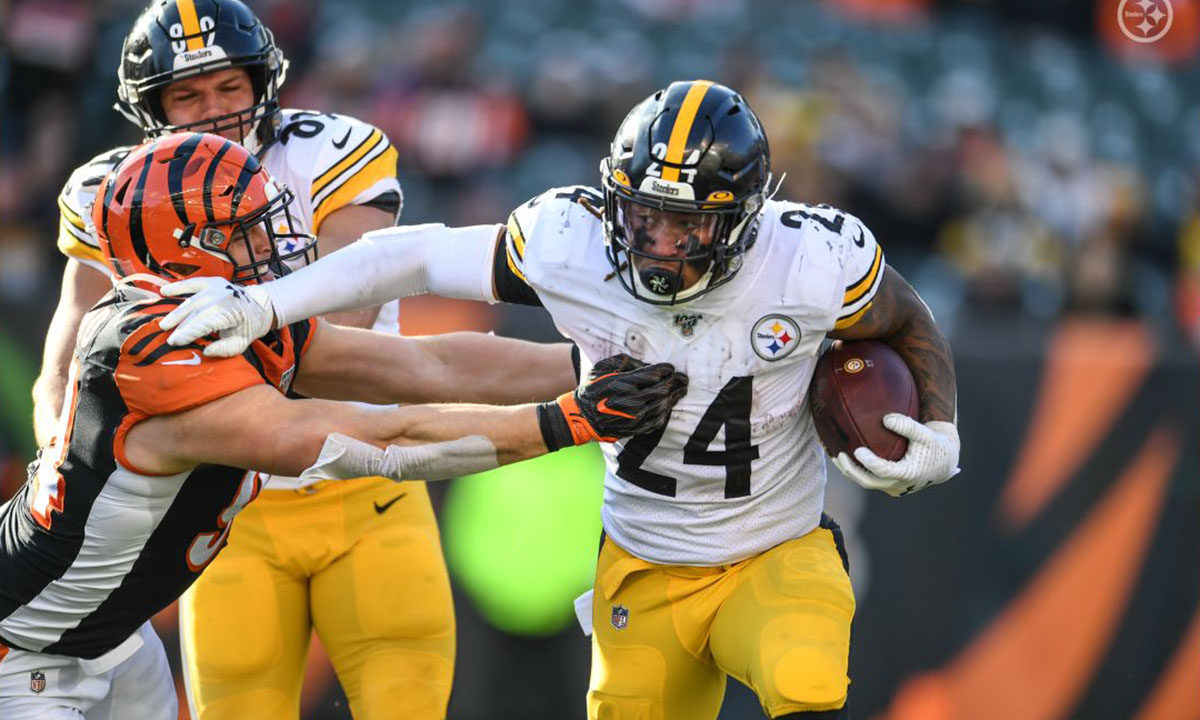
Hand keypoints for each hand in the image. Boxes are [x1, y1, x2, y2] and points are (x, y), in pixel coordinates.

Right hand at [159, 277, 275, 356]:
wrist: (258, 306)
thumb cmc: (248, 327)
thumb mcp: (241, 342)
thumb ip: (225, 349)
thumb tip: (206, 351)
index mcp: (233, 310)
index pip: (206, 322)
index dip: (189, 332)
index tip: (175, 342)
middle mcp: (224, 295)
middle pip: (196, 312)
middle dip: (181, 326)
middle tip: (168, 339)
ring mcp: (218, 286)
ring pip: (192, 301)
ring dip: (176, 313)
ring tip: (164, 325)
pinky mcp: (212, 281)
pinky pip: (192, 283)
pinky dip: (178, 287)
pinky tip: (164, 292)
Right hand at [538, 354, 687, 448]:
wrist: (581, 416)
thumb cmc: (593, 388)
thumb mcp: (603, 367)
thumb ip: (625, 362)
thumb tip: (645, 364)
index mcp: (623, 383)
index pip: (653, 374)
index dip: (666, 370)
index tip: (671, 368)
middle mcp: (631, 400)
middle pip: (662, 389)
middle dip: (675, 382)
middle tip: (683, 378)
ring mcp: (634, 417)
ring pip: (663, 405)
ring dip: (675, 396)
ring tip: (682, 390)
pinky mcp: (635, 429)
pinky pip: (656, 421)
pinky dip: (666, 412)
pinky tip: (669, 406)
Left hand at [832, 415, 959, 496]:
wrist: (944, 462)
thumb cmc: (934, 445)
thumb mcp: (926, 433)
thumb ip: (907, 426)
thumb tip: (886, 418)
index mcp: (908, 473)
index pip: (884, 471)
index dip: (870, 462)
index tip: (857, 450)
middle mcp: (898, 484)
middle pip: (868, 482)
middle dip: (851, 470)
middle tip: (839, 455)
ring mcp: (892, 487)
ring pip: (866, 482)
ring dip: (849, 471)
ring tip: (835, 456)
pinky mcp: (887, 485)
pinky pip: (869, 479)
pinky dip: (856, 470)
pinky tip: (843, 456)